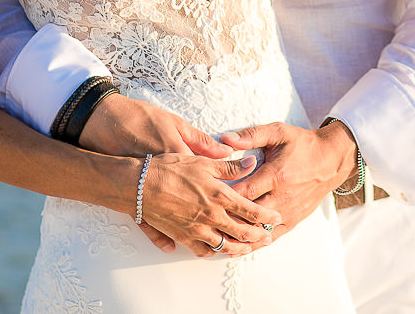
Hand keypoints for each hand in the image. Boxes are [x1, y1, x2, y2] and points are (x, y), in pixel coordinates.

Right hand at [140, 153, 284, 257]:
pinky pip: (201, 250)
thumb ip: (230, 166)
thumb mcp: (203, 162)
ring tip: (247, 248)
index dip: (266, 215)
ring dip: (238, 248)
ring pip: (224, 245)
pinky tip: (216, 249)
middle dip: (258, 236)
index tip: (276, 217)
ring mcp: (196, 229)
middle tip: (268, 237)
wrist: (138, 185)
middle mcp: (210, 216)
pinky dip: (212, 252)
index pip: (250, 210)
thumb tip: (251, 162)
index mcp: (219, 195)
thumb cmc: (169, 169)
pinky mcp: (181, 236)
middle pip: (241, 232)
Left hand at [219, 120, 357, 239]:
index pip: (244, 192)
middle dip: (228, 219)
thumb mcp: (278, 133)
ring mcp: (288, 211)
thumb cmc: (303, 145)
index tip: (208, 197)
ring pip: (259, 230)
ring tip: (217, 239)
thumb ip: (251, 135)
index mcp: (276, 175)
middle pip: (249, 215)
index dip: (225, 197)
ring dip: (239, 235)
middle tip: (206, 221)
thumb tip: (226, 139)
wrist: (331, 160)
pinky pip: (272, 236)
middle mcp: (282, 197)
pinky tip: (240, 247)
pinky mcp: (294, 220)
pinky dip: (255, 243)